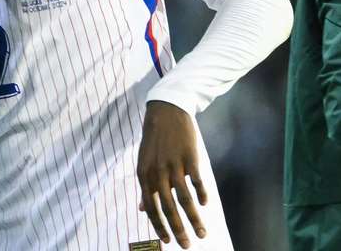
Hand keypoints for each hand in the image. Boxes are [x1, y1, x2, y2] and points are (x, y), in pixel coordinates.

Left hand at [137, 101, 207, 248]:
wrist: (165, 111)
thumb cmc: (154, 140)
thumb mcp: (144, 162)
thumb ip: (145, 186)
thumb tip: (142, 209)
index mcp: (144, 174)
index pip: (150, 207)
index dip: (159, 226)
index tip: (167, 241)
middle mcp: (157, 172)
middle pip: (168, 208)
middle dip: (178, 230)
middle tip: (187, 245)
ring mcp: (174, 164)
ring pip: (185, 199)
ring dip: (194, 219)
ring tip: (202, 233)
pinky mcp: (189, 157)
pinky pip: (197, 182)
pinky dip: (201, 195)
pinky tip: (205, 205)